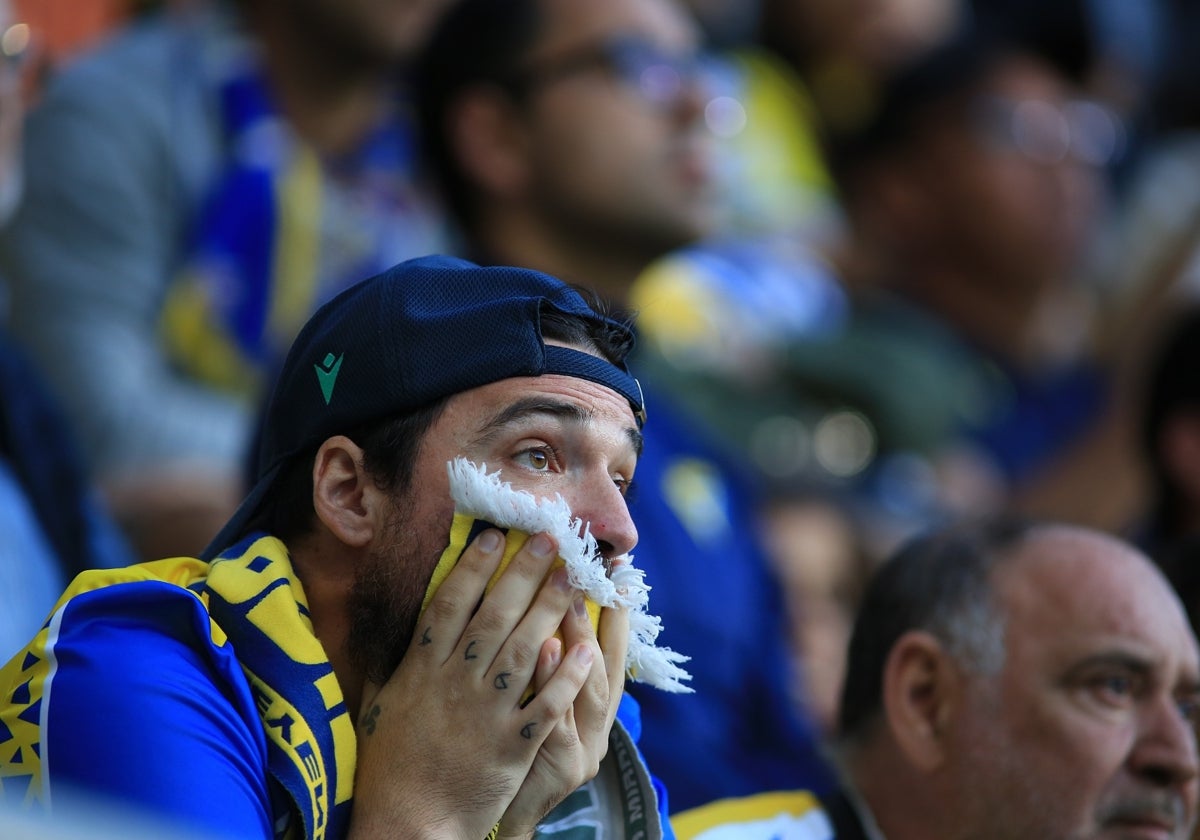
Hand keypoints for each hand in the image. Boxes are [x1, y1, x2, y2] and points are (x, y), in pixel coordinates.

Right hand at [347, 529, 598, 838]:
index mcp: (421, 670)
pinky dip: (567, 676)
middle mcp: (455, 684)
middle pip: (495, 617)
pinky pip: (545, 704)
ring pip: (525, 650)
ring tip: (573, 579)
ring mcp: (486, 714)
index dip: (473, 568)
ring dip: (551, 611)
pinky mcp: (512, 745)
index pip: (450, 606)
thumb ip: (393, 662)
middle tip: (550, 541)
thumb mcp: (380, 705)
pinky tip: (586, 649)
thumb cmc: (390, 766)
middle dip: (524, 574)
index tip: (495, 537)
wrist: (407, 823)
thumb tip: (393, 623)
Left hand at [496, 572, 629, 836]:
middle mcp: (595, 730)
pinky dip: (550, 683)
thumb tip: (541, 606)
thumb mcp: (537, 710)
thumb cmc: (509, 754)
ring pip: (584, 689)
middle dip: (592, 615)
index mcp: (595, 713)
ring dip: (576, 638)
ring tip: (565, 595)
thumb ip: (543, 665)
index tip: (613, 570)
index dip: (617, 613)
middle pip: (601, 665)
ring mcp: (577, 750)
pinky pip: (551, 718)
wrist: (492, 820)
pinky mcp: (551, 767)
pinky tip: (544, 649)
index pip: (614, 654)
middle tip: (578, 569)